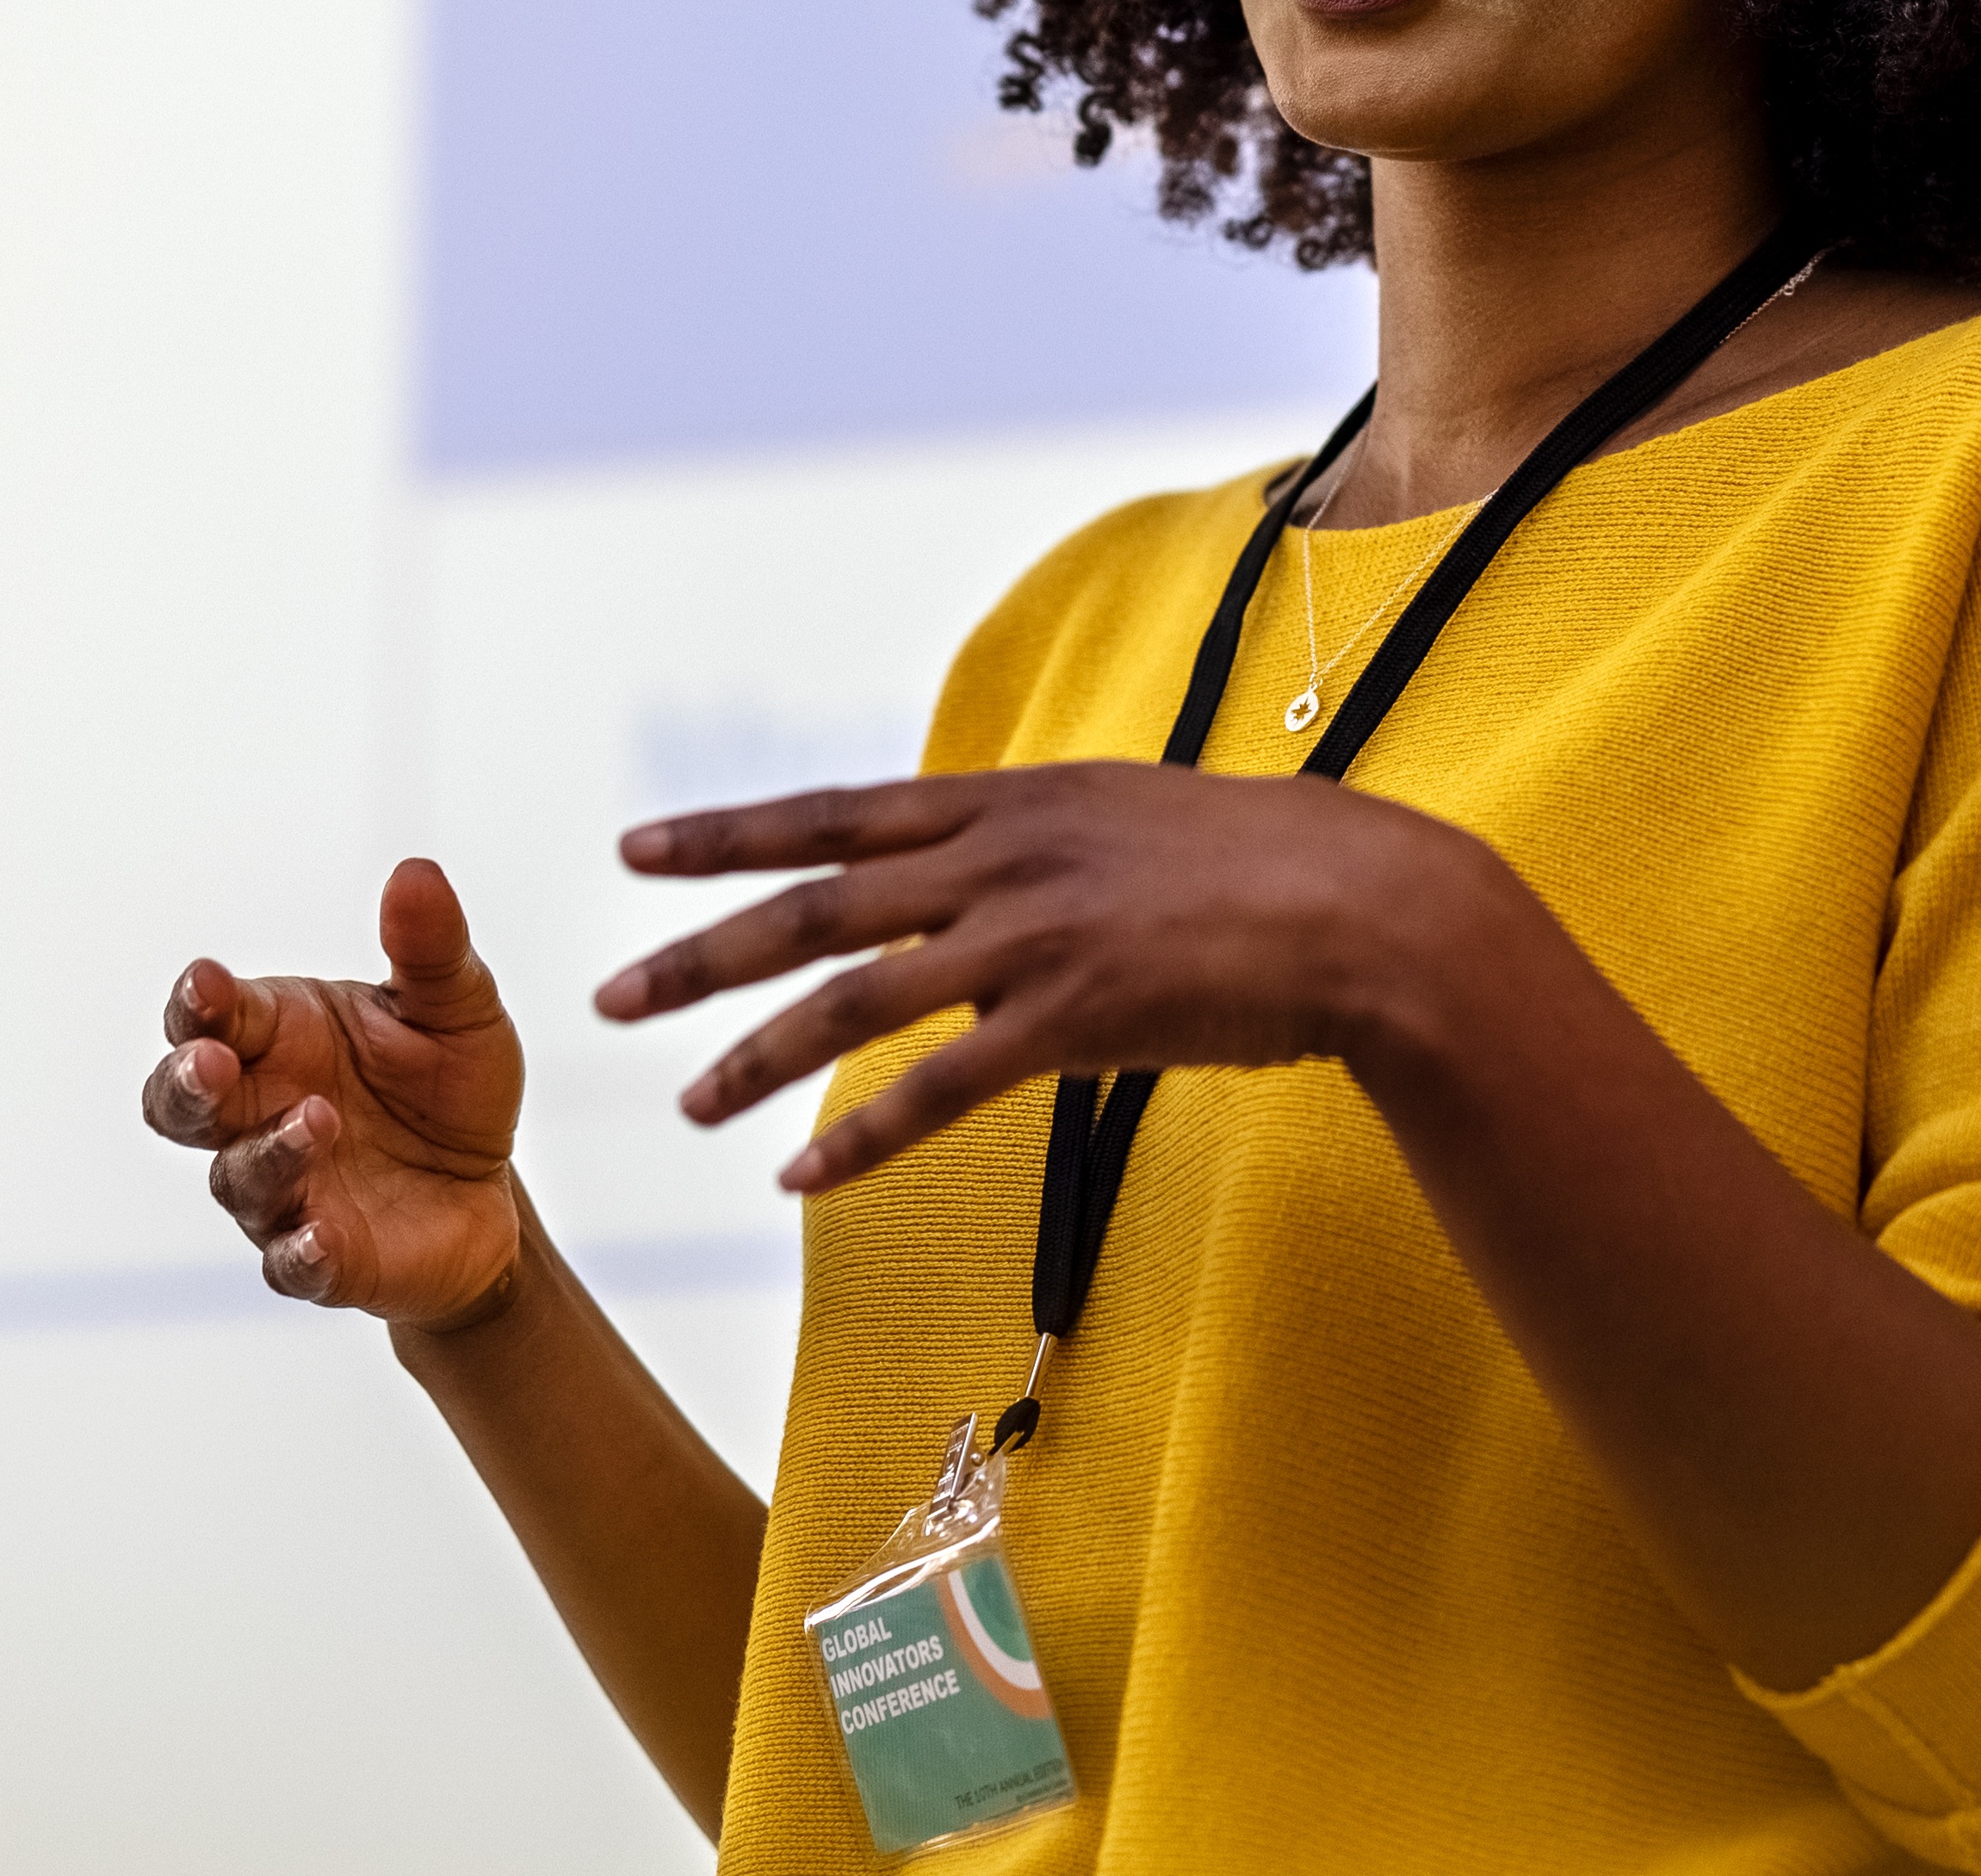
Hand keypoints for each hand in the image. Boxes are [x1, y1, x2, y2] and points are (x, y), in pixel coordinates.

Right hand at [147, 855, 530, 1326]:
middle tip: (209, 1064)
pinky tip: (321, 1233)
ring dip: (269, 1151)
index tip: (208, 984)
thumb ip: (430, 948)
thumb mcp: (457, 1007)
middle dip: (184, 1083)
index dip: (197, 1001)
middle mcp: (257, 1113)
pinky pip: (291, 1262)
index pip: (207, 1016)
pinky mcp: (322, 1259)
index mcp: (274, 1038)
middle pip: (179, 1103)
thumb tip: (417, 872)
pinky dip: (300, 1250)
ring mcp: (282, 1190)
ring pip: (237, 1178)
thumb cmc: (448, 1084)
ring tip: (320, 1121)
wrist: (490, 1186)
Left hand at [598, 763, 1529, 1192]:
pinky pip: (939, 1088)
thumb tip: (970, 856)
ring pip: (855, 1000)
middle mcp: (1004, 856)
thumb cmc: (1265, 869)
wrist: (1372, 906)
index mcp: (1011, 800)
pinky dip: (861, 1138)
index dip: (728, 834)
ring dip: (756, 1057)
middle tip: (608, 998)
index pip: (835, 812)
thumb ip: (1036, 838)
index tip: (637, 849)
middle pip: (814, 905)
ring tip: (686, 1107)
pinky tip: (801, 1179)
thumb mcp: (1128, 819)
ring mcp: (1036, 934)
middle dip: (698, 952)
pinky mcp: (1078, 1016)